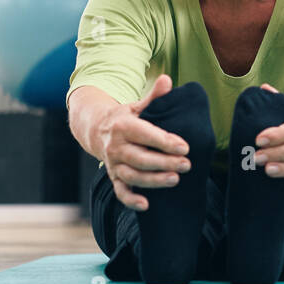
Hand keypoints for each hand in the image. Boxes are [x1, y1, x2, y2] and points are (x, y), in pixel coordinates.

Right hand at [96, 74, 191, 211]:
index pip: (145, 134)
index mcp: (123, 126)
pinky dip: (130, 200)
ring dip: (153, 181)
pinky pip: (120, 191)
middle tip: (186, 164)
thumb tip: (167, 79)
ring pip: (132, 176)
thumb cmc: (125, 118)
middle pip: (140, 158)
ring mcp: (113, 163)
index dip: (164, 141)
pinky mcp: (113, 177)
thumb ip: (154, 97)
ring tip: (174, 180)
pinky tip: (146, 205)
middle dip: (163, 162)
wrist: (96, 129)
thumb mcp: (137, 105)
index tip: (184, 146)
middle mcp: (116, 146)